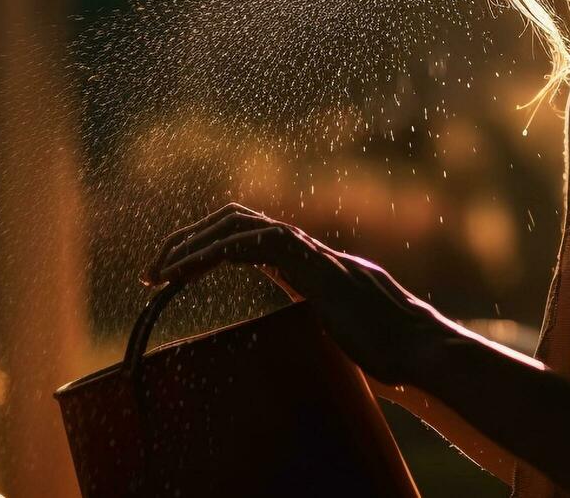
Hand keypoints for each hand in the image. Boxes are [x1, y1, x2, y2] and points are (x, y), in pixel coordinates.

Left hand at [140, 203, 453, 387]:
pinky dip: (219, 248)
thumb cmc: (382, 347)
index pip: (245, 238)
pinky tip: (192, 266)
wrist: (416, 349)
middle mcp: (304, 249)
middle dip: (189, 238)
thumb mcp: (330, 329)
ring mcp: (311, 253)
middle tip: (153, 270)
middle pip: (235, 220)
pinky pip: (259, 243)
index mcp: (304, 264)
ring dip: (194, 243)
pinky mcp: (315, 266)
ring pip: (241, 224)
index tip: (170, 275)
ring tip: (160, 269)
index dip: (205, 248)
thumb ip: (310, 316)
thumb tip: (298, 327)